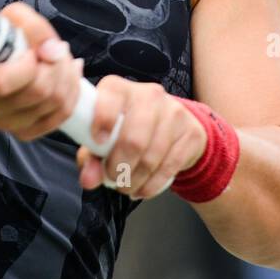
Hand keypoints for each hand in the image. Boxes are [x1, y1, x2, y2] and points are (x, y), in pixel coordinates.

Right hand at [0, 2, 82, 141]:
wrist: (4, 55)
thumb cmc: (4, 37)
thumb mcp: (12, 19)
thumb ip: (32, 27)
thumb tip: (52, 51)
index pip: (1, 83)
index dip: (26, 67)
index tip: (30, 52)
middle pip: (37, 93)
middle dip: (56, 65)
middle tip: (56, 49)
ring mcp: (5, 123)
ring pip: (54, 104)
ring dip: (67, 76)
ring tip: (62, 58)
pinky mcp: (25, 131)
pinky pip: (60, 117)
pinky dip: (71, 93)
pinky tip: (68, 75)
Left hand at [75, 77, 207, 199]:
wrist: (174, 127)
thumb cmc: (129, 130)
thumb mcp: (104, 138)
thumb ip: (90, 158)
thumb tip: (88, 180)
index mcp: (120, 89)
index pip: (110, 100)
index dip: (102, 122)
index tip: (98, 143)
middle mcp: (149, 95)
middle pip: (133, 139)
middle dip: (119, 168)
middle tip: (113, 179)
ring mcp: (173, 113)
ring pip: (151, 158)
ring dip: (134, 181)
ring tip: (126, 186)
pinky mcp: (191, 133)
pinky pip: (169, 167)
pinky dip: (151, 185)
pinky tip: (142, 189)